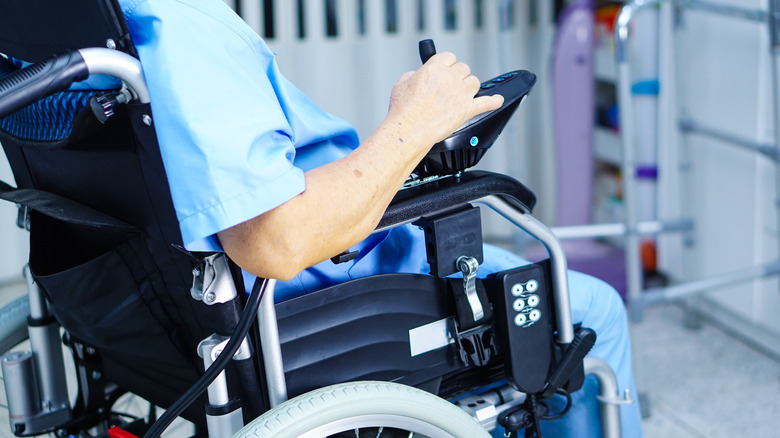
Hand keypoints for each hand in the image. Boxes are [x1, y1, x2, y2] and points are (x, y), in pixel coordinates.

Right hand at [386, 52, 503, 146]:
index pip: (449, 57)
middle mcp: (450, 78)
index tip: (445, 69)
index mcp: (434, 68)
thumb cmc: (403, 110)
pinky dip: (494, 101)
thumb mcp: (401, 83)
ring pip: (474, 82)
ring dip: (470, 86)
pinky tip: (497, 100)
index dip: (447, 64)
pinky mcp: (467, 110)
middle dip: (458, 75)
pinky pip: (487, 102)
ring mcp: (461, 94)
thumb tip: (418, 75)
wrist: (409, 130)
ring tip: (463, 93)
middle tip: (451, 85)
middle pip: (463, 68)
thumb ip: (413, 74)